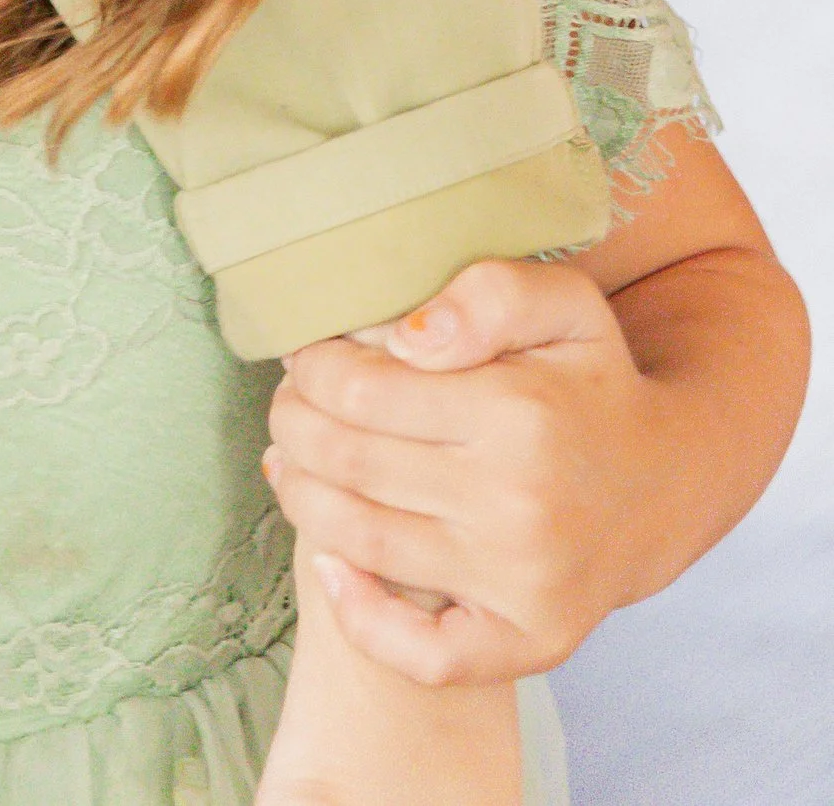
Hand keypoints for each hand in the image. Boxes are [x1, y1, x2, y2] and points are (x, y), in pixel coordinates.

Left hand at [262, 258, 667, 683]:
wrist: (663, 483)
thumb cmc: (589, 384)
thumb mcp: (562, 305)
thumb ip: (490, 295)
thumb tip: (407, 339)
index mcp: (519, 414)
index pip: (361, 391)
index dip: (313, 369)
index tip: (306, 356)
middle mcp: (520, 505)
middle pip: (349, 463)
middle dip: (294, 424)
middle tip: (287, 405)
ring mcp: (525, 583)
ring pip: (364, 542)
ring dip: (300, 498)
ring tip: (289, 463)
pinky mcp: (533, 641)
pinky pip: (426, 655)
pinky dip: (362, 617)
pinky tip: (331, 567)